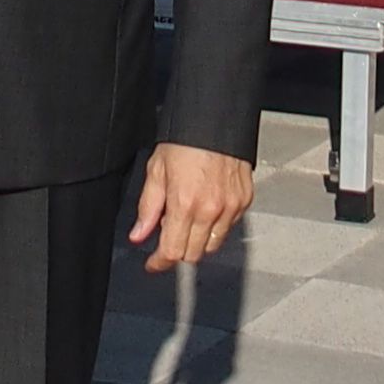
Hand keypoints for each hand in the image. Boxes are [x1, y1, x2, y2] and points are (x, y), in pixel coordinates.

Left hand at [126, 143, 254, 273]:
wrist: (216, 119)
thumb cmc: (185, 140)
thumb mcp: (156, 171)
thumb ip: (148, 208)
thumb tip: (138, 235)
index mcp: (184, 203)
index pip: (172, 251)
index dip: (159, 262)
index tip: (154, 263)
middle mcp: (210, 210)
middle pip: (193, 255)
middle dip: (177, 250)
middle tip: (169, 233)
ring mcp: (231, 207)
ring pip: (212, 246)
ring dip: (198, 241)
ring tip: (189, 218)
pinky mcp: (245, 201)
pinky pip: (229, 228)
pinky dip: (216, 226)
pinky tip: (206, 208)